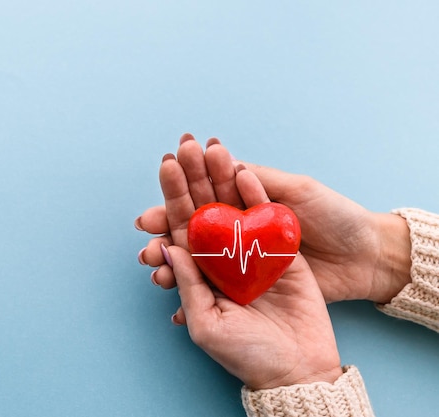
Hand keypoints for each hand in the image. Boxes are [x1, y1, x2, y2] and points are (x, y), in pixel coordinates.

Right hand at [136, 134, 410, 302]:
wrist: (366, 258)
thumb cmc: (335, 216)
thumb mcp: (297, 191)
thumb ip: (259, 182)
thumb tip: (223, 164)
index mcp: (246, 206)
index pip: (204, 197)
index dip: (179, 191)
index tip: (159, 189)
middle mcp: (238, 233)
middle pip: (193, 228)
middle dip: (165, 226)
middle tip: (145, 227)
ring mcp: (243, 263)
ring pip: (198, 262)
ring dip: (171, 264)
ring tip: (154, 267)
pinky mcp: (252, 287)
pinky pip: (216, 293)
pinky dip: (192, 297)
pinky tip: (172, 300)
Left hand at [163, 165, 341, 388]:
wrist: (300, 368)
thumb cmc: (247, 355)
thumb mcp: (207, 325)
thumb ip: (188, 286)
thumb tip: (167, 248)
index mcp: (201, 273)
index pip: (181, 228)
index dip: (172, 198)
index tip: (166, 167)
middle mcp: (224, 257)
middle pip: (206, 210)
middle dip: (194, 178)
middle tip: (183, 147)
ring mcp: (253, 251)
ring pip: (235, 206)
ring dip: (222, 177)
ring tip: (210, 147)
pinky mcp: (282, 251)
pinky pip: (267, 217)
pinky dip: (256, 194)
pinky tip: (242, 170)